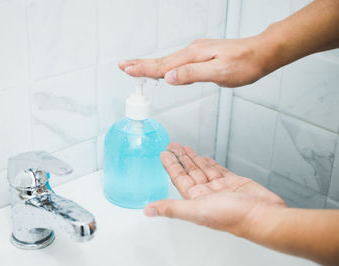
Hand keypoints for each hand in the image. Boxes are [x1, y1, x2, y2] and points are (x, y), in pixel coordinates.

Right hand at [118, 37, 270, 87]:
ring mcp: (196, 53)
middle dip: (140, 65)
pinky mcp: (201, 56)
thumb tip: (169, 77)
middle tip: (123, 66)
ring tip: (135, 67)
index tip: (127, 70)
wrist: (261, 53)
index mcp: (193, 56)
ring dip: (149, 65)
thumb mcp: (219, 72)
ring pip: (168, 61)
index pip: (163, 65)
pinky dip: (164, 65)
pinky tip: (161, 68)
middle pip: (161, 61)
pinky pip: (177, 61)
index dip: (144, 69)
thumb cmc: (244, 64)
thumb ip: (192, 74)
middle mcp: (192, 51)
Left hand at [144, 142, 285, 235]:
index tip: (164, 154)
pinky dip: (210, 163)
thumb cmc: (233, 217)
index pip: (178, 178)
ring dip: (193, 158)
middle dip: (180, 158)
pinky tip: (205, 158)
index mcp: (195, 200)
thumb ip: (172, 208)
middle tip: (173, 145)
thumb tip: (148, 210)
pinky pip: (218, 170)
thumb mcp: (197, 210)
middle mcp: (206, 193)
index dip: (170, 165)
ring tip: (185, 147)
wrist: (263, 215)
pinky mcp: (234, 183)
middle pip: (189, 171)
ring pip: (203, 169)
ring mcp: (220, 188)